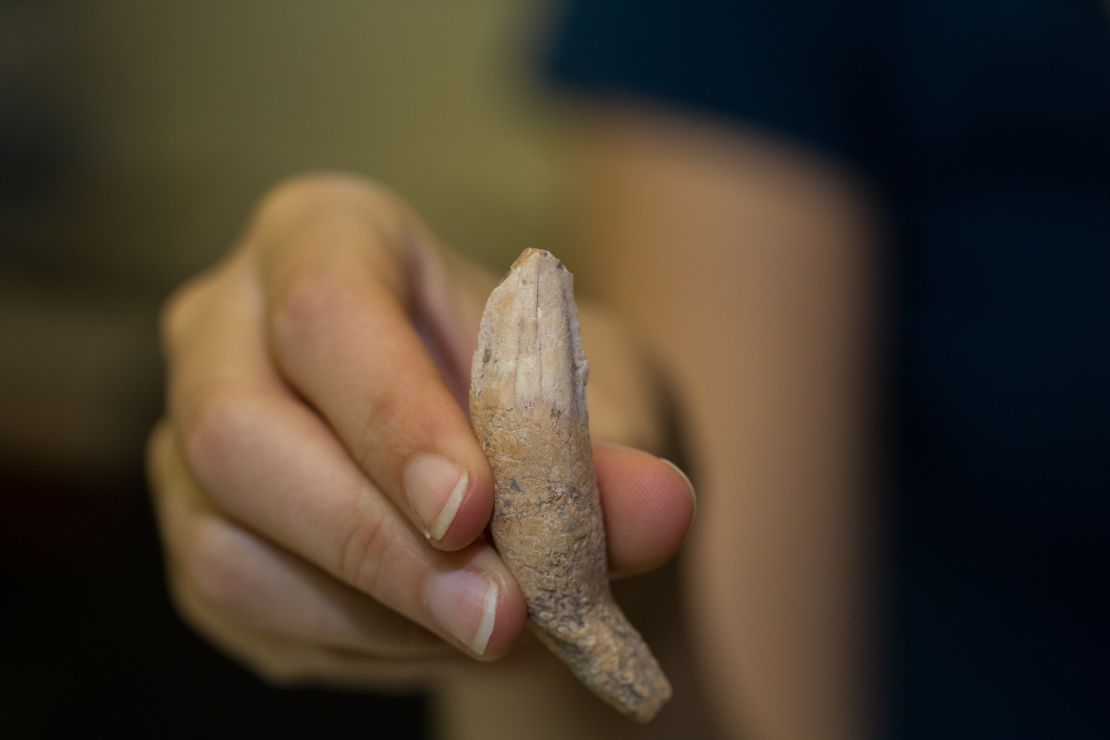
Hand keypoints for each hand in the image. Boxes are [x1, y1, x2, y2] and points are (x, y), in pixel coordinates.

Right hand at [146, 173, 694, 687]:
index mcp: (326, 236)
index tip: (477, 509)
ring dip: (375, 606)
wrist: (509, 485)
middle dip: (374, 538)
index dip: (394, 415)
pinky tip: (436, 627)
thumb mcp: (606, 410)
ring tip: (493, 624)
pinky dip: (353, 638)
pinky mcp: (197, 531)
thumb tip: (660, 510)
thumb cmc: (548, 408)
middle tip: (500, 610)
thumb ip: (618, 456)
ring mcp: (193, 433)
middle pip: (237, 431)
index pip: (326, 311)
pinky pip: (240, 607)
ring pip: (224, 542)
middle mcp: (231, 324)